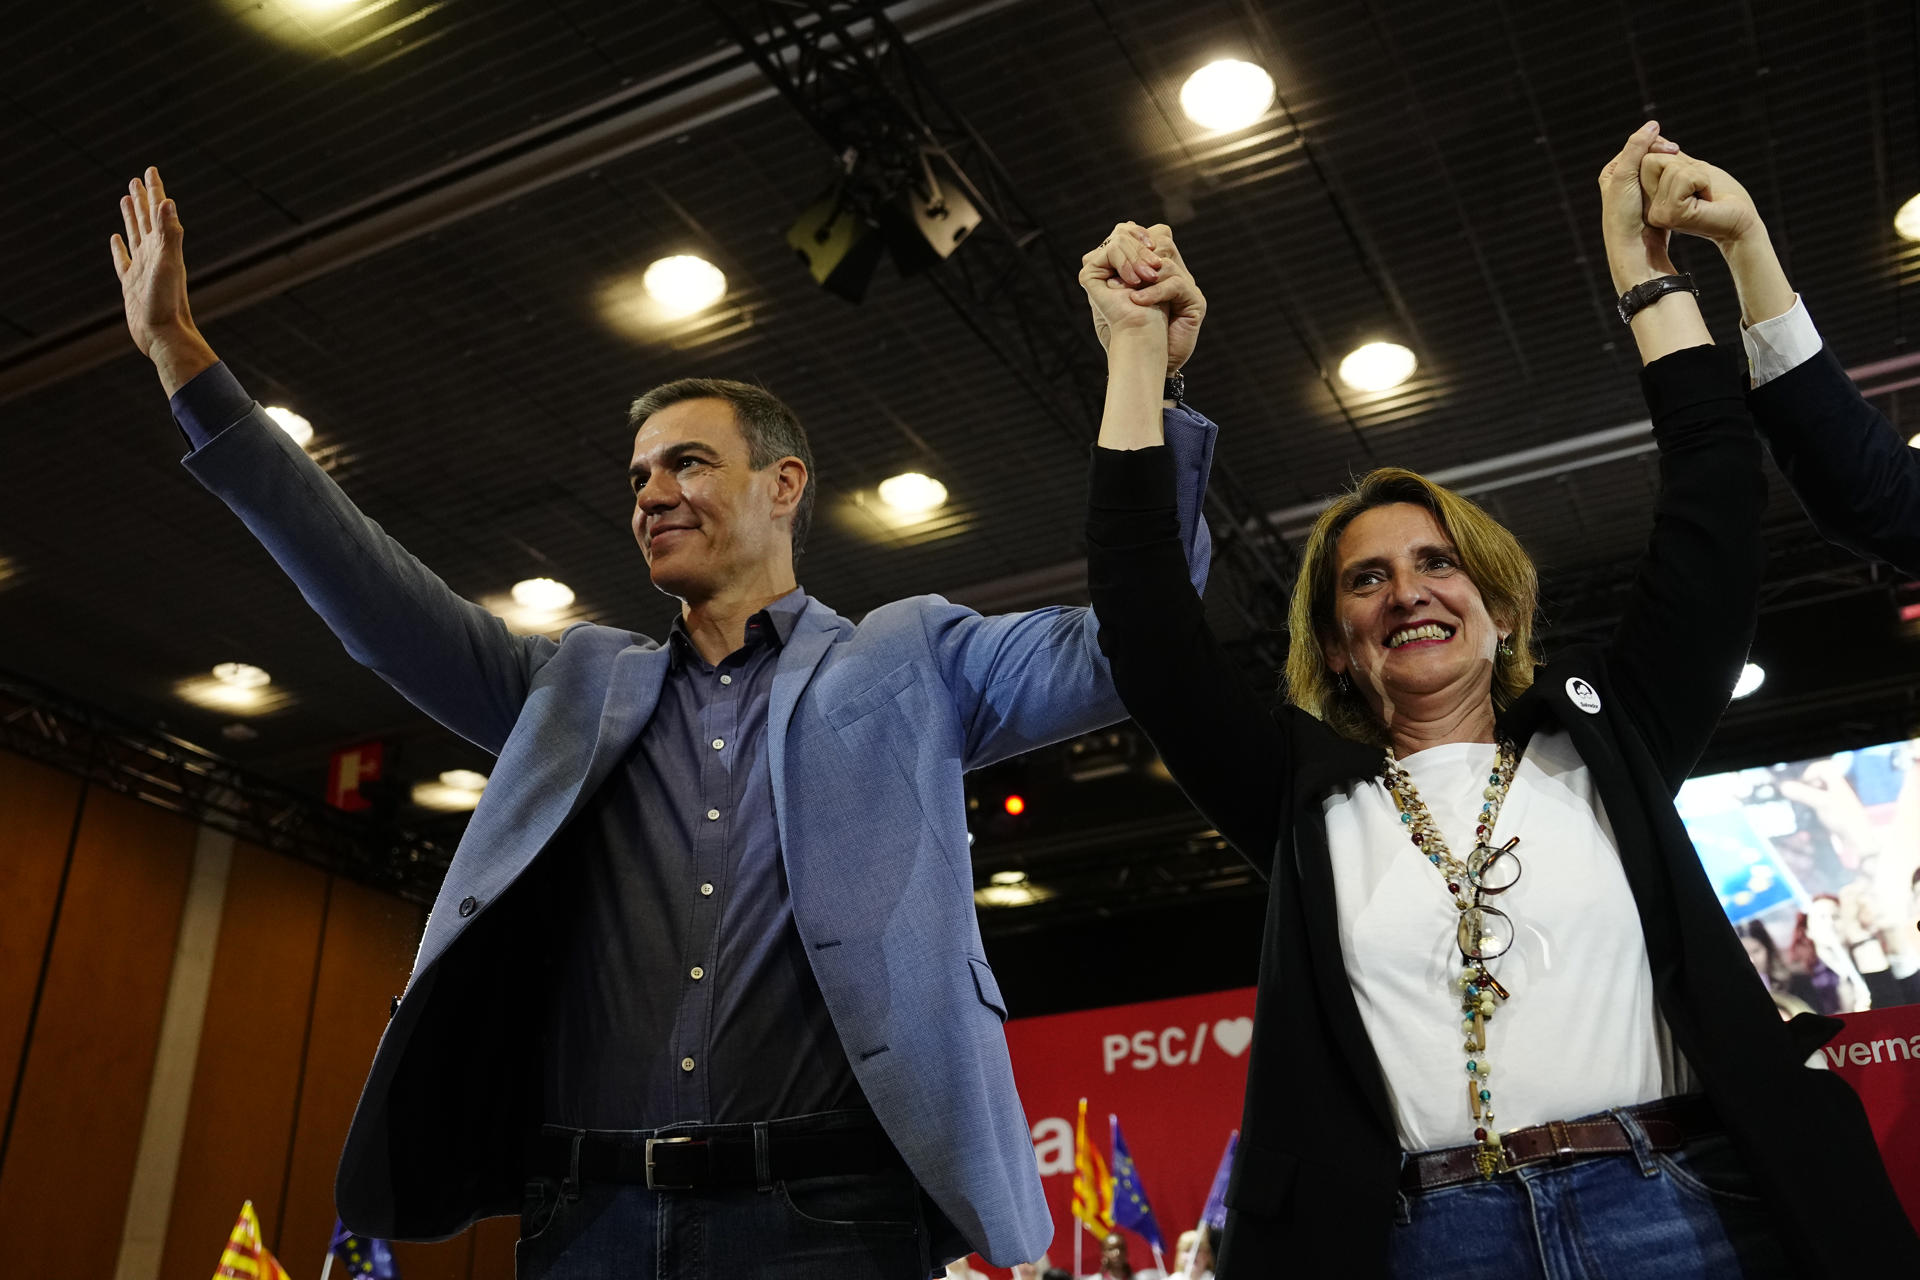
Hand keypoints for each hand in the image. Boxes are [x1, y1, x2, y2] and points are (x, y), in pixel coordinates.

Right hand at [112, 167, 216, 391]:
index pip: (158, 211)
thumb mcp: (169, 264)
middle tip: (137, 177)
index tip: (150, 169)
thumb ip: (170, 234)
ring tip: (126, 198)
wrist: (164, 336)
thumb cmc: (168, 303)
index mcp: (164, 247)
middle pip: (146, 219)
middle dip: (143, 197)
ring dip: (131, 216)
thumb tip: (168, 202)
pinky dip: (119, 247)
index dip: (154, 190)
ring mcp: (142, 268)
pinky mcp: (131, 284)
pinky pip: (123, 260)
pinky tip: (116, 238)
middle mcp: (155, 255)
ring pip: (135, 235)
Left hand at [1078, 221, 1207, 373]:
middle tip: (1118, 276)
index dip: (1132, 237)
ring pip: (1166, 260)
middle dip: (1134, 254)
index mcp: (1155, 267)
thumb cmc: (1122, 331)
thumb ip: (1102, 273)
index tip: (1110, 254)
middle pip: (1162, 238)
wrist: (1141, 359)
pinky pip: (1176, 284)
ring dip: (1141, 275)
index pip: (1152, 233)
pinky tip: (1137, 302)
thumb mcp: (1107, 298)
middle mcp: (1174, 272)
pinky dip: (1154, 292)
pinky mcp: (1195, 302)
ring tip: (1127, 293)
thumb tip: (1088, 254)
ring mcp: (1187, 285)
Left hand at [1597, 122, 1679, 291]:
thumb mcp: (1625, 177)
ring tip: (1682, 165)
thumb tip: (1653, 124)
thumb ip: (1636, 148)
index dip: (1654, 144)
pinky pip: (1664, 184)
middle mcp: (1621, 181)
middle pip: (1648, 157)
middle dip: (1664, 154)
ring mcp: (1637, 192)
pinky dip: (1673, 180)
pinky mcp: (1651, 203)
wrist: (1633, 248)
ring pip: (1658, 170)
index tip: (1672, 149)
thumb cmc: (1624, 214)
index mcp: (1611, 172)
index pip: (1636, 146)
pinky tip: (1682, 180)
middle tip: (1679, 154)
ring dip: (1670, 166)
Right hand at [1639, 147, 1762, 246]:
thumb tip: (1652, 133)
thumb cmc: (1721, 195)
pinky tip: (1706, 200)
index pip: (1645, 158)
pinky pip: (1684, 177)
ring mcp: (1657, 213)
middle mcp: (1647, 208)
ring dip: (1697, 175)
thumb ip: (1669, 156)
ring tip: (1703, 195)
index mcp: (1648, 199)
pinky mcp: (1671, 215)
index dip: (1670, 156)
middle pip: (1651, 160)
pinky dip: (1703, 181)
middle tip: (1698, 187)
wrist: (1741, 219)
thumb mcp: (1691, 169)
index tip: (1691, 178)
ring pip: (1670, 166)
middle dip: (1683, 165)